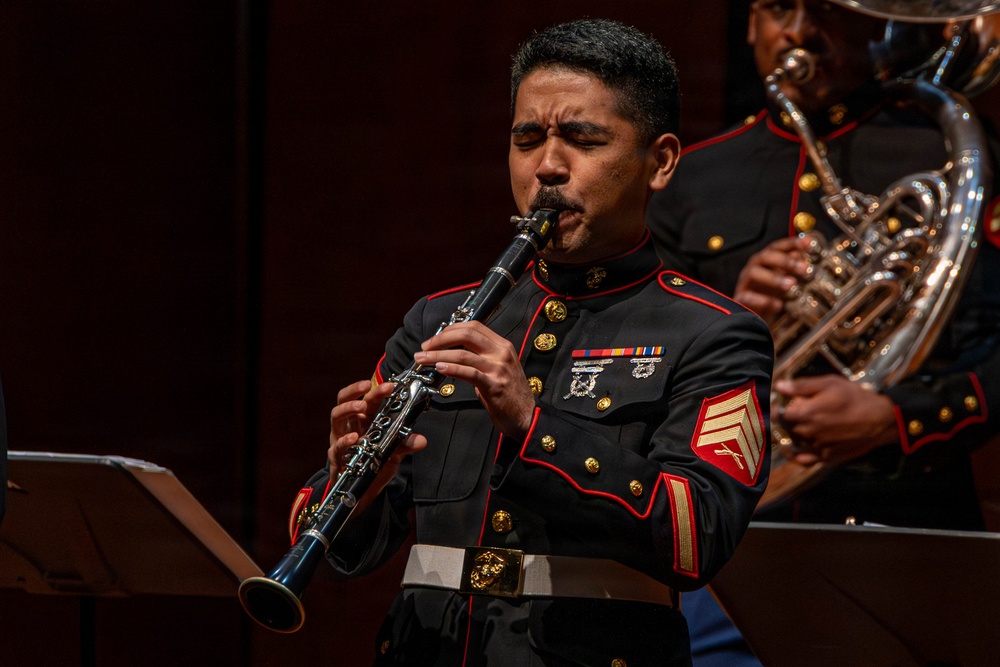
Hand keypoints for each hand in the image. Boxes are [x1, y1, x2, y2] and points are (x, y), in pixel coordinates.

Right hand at [328, 379, 426, 509]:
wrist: (364, 489)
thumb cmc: (375, 462)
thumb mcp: (394, 451)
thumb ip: (405, 444)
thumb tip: (422, 440)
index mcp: (364, 419)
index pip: (366, 398)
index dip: (375, 389)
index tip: (390, 385)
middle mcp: (350, 425)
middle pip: (345, 400)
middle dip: (356, 391)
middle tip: (368, 387)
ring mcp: (340, 439)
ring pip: (336, 416)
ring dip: (347, 409)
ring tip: (361, 407)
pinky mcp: (336, 457)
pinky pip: (336, 446)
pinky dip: (344, 441)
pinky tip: (354, 438)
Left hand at [414, 320, 534, 439]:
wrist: (527, 417)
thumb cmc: (510, 395)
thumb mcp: (497, 368)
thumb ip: (480, 358)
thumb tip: (453, 354)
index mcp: (502, 346)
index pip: (474, 327)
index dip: (451, 329)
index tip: (435, 338)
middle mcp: (501, 353)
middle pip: (467, 335)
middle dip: (441, 339)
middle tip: (425, 346)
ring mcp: (498, 369)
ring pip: (463, 354)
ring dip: (437, 355)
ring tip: (423, 359)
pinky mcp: (494, 385)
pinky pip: (469, 373)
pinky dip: (451, 368)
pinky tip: (440, 368)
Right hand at [733, 236, 811, 323]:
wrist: (758, 320)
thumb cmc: (773, 298)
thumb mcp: (788, 282)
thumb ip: (795, 270)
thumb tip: (805, 258)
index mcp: (766, 262)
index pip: (778, 247)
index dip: (792, 243)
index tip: (809, 244)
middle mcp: (755, 268)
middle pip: (765, 256)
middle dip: (785, 261)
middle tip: (803, 269)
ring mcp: (746, 283)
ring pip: (754, 273)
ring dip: (774, 278)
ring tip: (791, 286)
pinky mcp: (740, 300)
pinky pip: (748, 297)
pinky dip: (763, 300)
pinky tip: (778, 305)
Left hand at [774, 375, 898, 464]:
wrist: (881, 420)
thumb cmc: (854, 397)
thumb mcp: (829, 384)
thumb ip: (801, 386)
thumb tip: (778, 386)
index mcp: (805, 413)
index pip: (778, 414)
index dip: (778, 409)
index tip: (781, 405)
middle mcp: (807, 432)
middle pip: (787, 428)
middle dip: (787, 420)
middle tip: (795, 412)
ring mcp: (816, 447)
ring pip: (796, 442)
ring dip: (794, 435)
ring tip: (802, 425)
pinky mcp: (827, 457)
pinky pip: (805, 460)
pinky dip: (797, 456)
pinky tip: (795, 450)